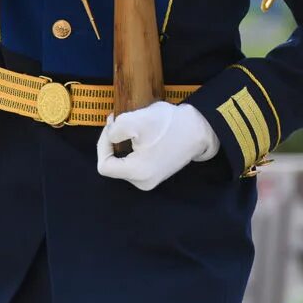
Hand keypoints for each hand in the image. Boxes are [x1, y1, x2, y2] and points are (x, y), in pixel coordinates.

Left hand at [96, 103, 217, 190]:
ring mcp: (150, 180)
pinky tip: (142, 134)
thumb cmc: (170, 125)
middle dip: (113, 141)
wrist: (200, 129)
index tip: (112, 123)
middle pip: (114, 164)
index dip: (102, 143)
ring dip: (123, 143)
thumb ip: (116, 129)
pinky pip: (135, 162)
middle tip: (118, 119)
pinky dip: (133, 147)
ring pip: (124, 162)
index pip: (104, 165)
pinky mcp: (156, 173)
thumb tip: (110, 135)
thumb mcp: (138, 120)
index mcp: (137, 173)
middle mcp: (142, 182)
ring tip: (134, 125)